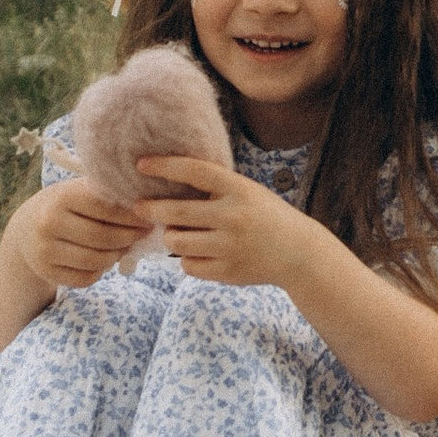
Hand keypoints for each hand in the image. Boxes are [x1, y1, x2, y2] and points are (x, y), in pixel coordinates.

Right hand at [20, 177, 154, 290]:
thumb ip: (105, 195)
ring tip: (126, 247)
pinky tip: (104, 260)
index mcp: (61, 197)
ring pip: (95, 261)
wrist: (26, 228)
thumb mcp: (78, 191)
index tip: (148, 218)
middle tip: (143, 234)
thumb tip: (146, 207)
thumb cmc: (64, 206)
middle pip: (102, 237)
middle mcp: (49, 223)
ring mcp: (45, 250)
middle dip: (129, 237)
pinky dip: (100, 271)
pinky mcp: (46, 272)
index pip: (106, 208)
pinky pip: (84, 278)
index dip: (131, 216)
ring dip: (117, 255)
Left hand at [140, 156, 303, 289]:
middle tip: (139, 207)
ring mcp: (230, 247)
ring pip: (176, 241)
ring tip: (176, 233)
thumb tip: (166, 188)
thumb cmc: (266, 216)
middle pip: (176, 212)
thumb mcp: (247, 192)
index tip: (141, 164)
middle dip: (151, 209)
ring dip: (170, 236)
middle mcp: (233, 217)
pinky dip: (187, 259)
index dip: (165, 166)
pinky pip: (188, 266)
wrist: (298, 253)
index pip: (194, 171)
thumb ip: (215, 189)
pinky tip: (199, 253)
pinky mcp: (227, 272)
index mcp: (239, 189)